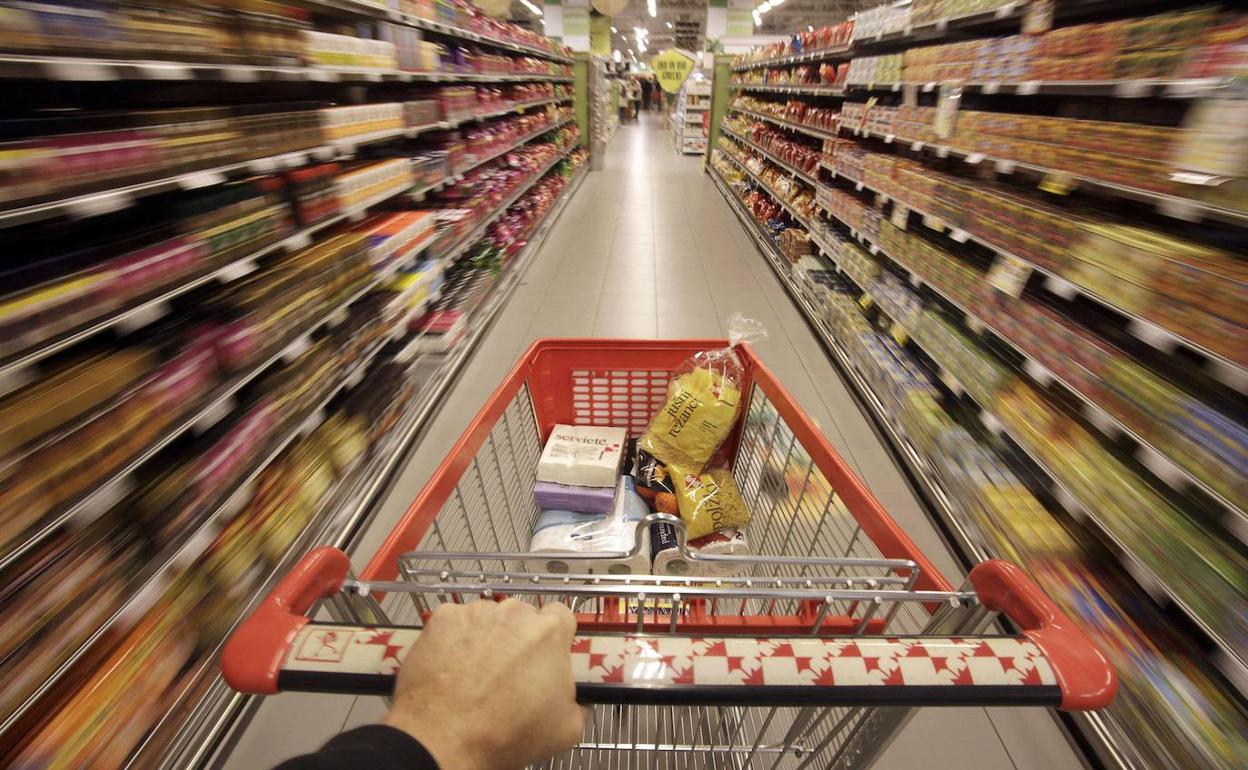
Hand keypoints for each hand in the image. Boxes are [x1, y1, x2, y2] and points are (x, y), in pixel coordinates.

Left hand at [383, 599, 586, 769]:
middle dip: (519, 639)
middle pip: (523, 617)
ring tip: (476, 674)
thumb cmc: (506, 733)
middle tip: (510, 673)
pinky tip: (452, 668)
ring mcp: (476, 612)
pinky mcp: (443, 618)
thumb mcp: (566, 729)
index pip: (562, 616)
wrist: (445, 738)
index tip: (547, 655)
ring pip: (488, 619)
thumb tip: (576, 699)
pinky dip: (455, 640)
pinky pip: (456, 624)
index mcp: (550, 631)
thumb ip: (579, 702)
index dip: (555, 636)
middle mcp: (514, 612)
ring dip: (487, 638)